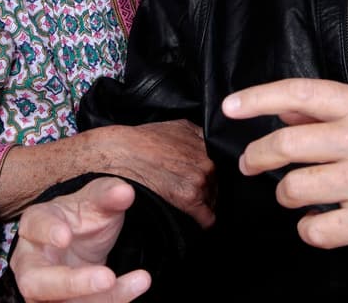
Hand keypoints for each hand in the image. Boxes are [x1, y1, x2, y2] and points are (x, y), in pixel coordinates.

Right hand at [11, 177, 149, 302]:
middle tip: (107, 277)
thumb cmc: (82, 217)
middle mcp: (30, 262)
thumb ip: (108, 194)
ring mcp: (41, 290)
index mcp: (35, 224)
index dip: (46, 232)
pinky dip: (111, 301)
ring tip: (139, 281)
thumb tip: (125, 192)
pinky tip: (137, 284)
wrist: (84, 240)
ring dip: (96, 299)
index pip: (34, 226)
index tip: (65, 236)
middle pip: (35, 281)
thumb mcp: (97, 200)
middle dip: (71, 283)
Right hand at [80, 121, 214, 227]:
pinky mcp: (189, 199)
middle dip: (212, 187)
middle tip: (197, 190)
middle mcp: (208, 162)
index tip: (215, 179)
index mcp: (209, 145)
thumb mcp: (180, 126)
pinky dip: (204, 220)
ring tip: (192, 202)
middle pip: (220, 184)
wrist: (123, 153)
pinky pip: (207, 217)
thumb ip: (200, 136)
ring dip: (206, 202)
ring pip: (213, 200)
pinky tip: (200, 221)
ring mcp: (200, 180)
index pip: (225, 166)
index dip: (219, 173)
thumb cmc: (147, 139)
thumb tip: (210, 144)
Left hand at [222, 78, 347, 248]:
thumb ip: (330, 111)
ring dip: (287, 195)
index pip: (299, 94)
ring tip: (299, 195)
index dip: (258, 98)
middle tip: (253, 163)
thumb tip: (283, 110)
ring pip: (293, 190)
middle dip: (258, 157)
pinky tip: (320, 222)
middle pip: (284, 146)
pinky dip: (310, 230)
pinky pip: (316, 230)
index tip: (231, 107)